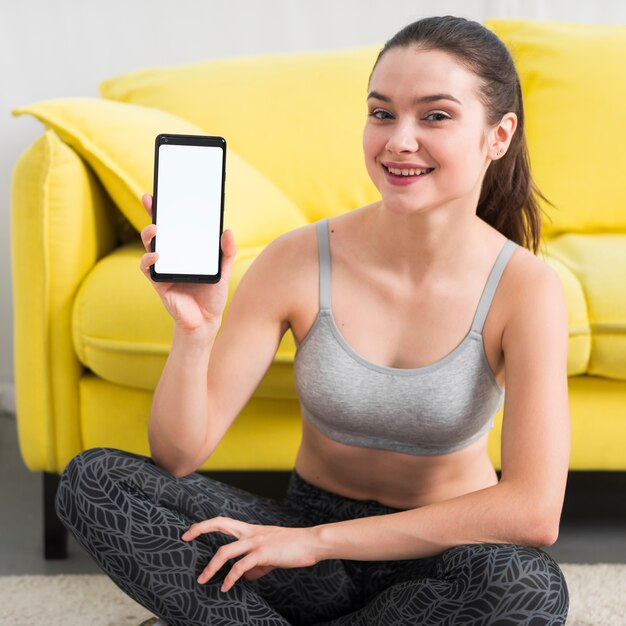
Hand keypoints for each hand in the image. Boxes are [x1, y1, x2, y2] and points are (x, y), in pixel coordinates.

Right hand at [138, 193, 236, 330]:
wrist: (206, 321)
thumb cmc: (212, 294)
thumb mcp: (223, 271)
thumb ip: (227, 252)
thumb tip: (228, 230)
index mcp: (186, 250)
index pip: (174, 225)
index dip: (166, 209)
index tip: (162, 192)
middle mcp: (172, 256)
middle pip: (158, 231)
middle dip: (152, 214)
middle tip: (149, 199)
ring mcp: (163, 268)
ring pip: (150, 246)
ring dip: (149, 235)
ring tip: (155, 228)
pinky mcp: (159, 283)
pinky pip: (148, 269)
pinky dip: (149, 261)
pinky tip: (156, 255)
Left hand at [182, 517, 320, 592]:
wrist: (310, 543)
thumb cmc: (293, 547)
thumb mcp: (271, 554)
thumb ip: (256, 563)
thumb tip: (245, 577)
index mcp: (251, 529)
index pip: (224, 521)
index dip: (206, 524)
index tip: (191, 531)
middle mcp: (250, 532)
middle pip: (220, 524)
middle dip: (200, 529)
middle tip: (185, 537)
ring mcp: (256, 541)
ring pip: (226, 550)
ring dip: (211, 566)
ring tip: (202, 579)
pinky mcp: (263, 553)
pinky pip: (241, 567)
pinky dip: (231, 578)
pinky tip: (226, 587)